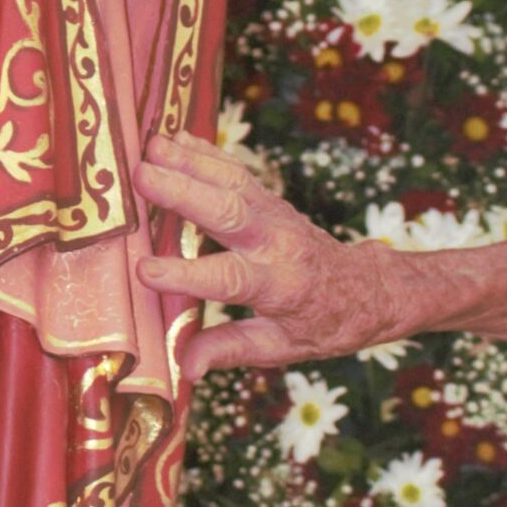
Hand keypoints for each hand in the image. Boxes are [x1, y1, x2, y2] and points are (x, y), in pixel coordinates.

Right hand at [131, 128, 408, 379]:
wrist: (365, 288)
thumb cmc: (321, 323)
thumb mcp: (282, 348)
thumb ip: (231, 350)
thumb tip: (186, 368)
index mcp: (280, 286)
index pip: (230, 278)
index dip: (187, 274)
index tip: (144, 269)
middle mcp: (277, 243)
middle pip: (230, 212)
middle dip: (184, 193)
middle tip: (141, 176)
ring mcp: (274, 214)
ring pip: (232, 181)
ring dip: (189, 161)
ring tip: (149, 146)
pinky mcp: (268, 199)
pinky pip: (236, 170)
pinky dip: (204, 152)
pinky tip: (172, 138)